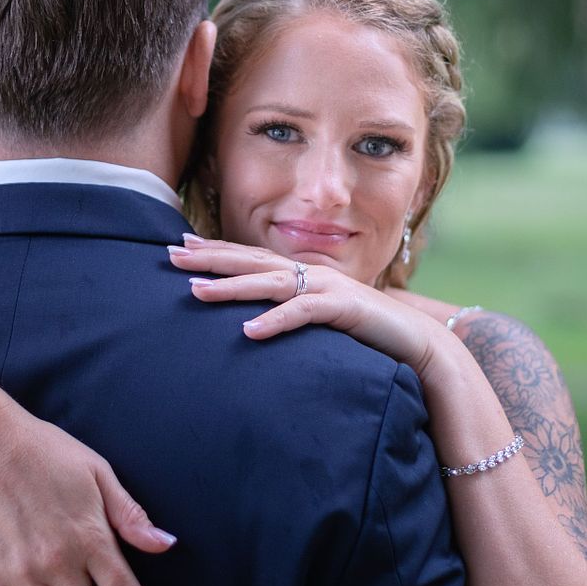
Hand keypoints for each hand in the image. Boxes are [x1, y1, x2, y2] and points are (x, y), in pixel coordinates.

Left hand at [167, 233, 438, 375]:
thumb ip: (290, 309)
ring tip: (195, 292)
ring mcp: (326, 288)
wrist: (415, 340)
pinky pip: (302, 314)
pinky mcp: (342, 309)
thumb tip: (252, 318)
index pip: (250, 256)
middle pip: (251, 261)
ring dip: (231, 287)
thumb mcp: (318, 316)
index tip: (178, 245)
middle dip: (210, 258)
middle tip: (170, 256)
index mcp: (301, 273)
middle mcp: (309, 273)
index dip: (215, 249)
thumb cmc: (362, 330)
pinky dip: (274, 322)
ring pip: (270, 283)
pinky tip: (247, 332)